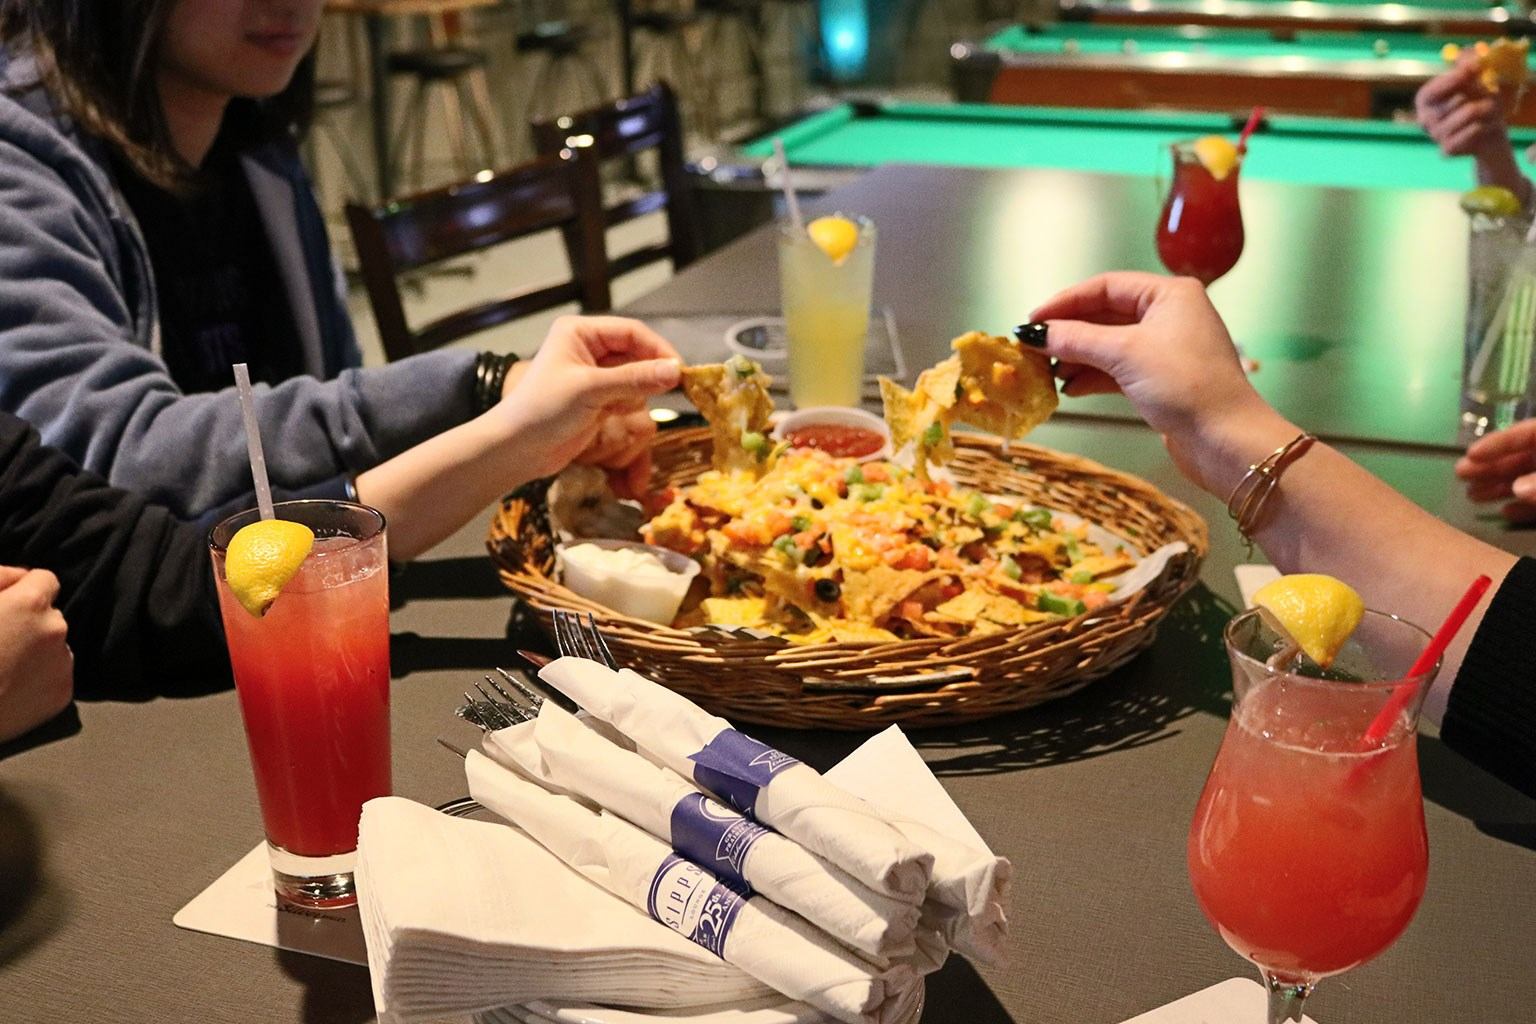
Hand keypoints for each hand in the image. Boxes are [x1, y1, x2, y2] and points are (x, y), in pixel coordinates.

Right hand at [0, 568, 72, 743]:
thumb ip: (0, 577)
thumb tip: (21, 575)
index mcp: (31, 603)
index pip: (44, 581)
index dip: (22, 591)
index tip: (6, 606)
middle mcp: (56, 630)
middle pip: (49, 616)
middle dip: (28, 623)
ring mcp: (62, 664)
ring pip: (53, 647)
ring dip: (35, 651)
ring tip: (2, 667)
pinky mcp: (62, 695)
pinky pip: (54, 677)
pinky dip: (37, 679)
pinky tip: (10, 687)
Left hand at [494, 316, 680, 490]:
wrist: (516, 450)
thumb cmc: (543, 410)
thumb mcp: (591, 390)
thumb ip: (636, 379)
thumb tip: (676, 371)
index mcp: (580, 333)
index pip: (631, 332)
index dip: (658, 349)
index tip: (680, 371)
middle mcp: (588, 349)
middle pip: (636, 354)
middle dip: (650, 373)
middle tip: (675, 390)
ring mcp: (593, 376)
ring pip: (635, 378)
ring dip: (639, 394)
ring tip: (627, 408)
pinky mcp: (597, 400)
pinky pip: (627, 398)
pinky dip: (630, 408)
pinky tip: (619, 417)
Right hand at [1028, 272, 1290, 492]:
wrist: (1225, 439)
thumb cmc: (1184, 385)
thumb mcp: (1124, 354)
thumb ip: (1076, 339)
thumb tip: (1034, 333)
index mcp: (1169, 294)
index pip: (1106, 287)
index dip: (1065, 302)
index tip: (1032, 320)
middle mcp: (1169, 315)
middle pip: (1105, 315)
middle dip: (1069, 333)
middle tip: (1033, 348)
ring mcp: (1166, 349)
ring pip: (1109, 344)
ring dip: (1078, 357)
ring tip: (1048, 373)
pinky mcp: (1162, 380)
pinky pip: (1118, 369)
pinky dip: (1093, 376)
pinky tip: (1071, 388)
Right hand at [1416, 59, 1511, 158]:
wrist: (1488, 129)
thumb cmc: (1478, 99)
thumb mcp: (1475, 77)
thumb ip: (1468, 63)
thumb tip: (1469, 54)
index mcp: (1425, 99)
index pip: (1432, 91)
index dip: (1453, 79)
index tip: (1475, 67)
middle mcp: (1424, 119)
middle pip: (1455, 100)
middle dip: (1478, 93)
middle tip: (1488, 93)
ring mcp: (1435, 136)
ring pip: (1467, 113)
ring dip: (1486, 108)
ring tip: (1490, 109)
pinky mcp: (1447, 150)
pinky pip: (1471, 131)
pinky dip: (1485, 125)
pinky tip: (1485, 126)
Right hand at [1456, 419, 1535, 522]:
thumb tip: (1518, 489)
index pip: (1527, 434)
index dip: (1498, 443)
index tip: (1470, 454)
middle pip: (1523, 459)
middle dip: (1491, 467)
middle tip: (1459, 474)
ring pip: (1529, 481)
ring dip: (1501, 488)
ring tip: (1471, 496)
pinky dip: (1525, 508)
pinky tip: (1505, 512)